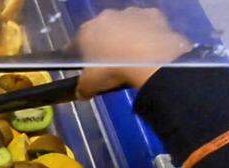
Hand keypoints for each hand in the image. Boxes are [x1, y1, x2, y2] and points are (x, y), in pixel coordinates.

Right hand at [75, 8, 192, 98]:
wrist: (151, 61)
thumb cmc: (114, 70)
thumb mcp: (90, 85)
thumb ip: (82, 88)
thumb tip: (82, 92)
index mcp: (86, 31)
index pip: (76, 44)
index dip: (79, 56)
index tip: (85, 67)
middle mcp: (106, 17)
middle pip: (102, 31)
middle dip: (104, 44)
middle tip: (111, 62)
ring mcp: (130, 13)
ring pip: (124, 24)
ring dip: (126, 36)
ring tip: (133, 56)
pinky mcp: (152, 15)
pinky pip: (146, 23)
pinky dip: (146, 33)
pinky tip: (149, 48)